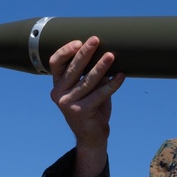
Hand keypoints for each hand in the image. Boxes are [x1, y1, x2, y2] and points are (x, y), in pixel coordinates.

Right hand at [49, 37, 125, 176]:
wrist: (91, 135)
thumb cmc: (90, 107)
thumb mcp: (85, 88)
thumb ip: (88, 73)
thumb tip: (105, 52)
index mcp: (57, 85)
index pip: (55, 63)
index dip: (65, 51)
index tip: (78, 41)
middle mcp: (59, 93)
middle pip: (72, 69)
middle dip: (85, 53)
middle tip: (96, 40)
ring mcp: (68, 103)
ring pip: (87, 81)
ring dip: (101, 67)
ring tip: (111, 56)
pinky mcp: (81, 111)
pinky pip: (100, 94)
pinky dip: (112, 84)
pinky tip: (121, 76)